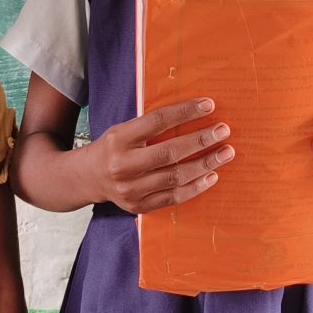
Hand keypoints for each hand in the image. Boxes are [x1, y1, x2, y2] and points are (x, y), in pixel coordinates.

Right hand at [86, 98, 233, 213]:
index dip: (185, 112)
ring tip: (225, 153)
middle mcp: (123, 165)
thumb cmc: (113, 148)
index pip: (157, 121)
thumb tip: (193, 112)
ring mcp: (130, 189)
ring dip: (205, 164)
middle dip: (201, 140)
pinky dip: (196, 187)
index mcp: (119, 139)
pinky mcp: (138, 206)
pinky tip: (212, 176)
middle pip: (169, 152)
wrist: (87, 178)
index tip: (209, 106)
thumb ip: (151, 125)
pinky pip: (174, 198)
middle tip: (223, 131)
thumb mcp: (123, 129)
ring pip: (175, 177)